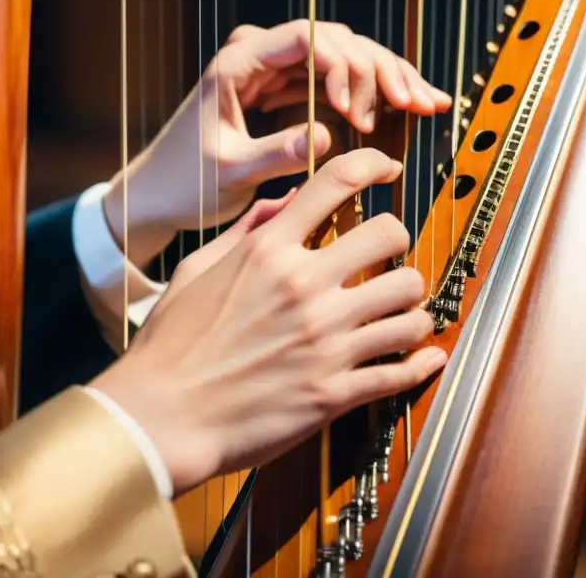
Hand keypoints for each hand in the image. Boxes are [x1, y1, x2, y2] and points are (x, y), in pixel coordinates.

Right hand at [91, 148, 448, 495]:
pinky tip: (426, 356)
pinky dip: (421, 363)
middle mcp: (303, 287)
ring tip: (401, 314)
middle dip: (397, 244)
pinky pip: (402, 370)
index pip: (335, 183)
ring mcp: (324, 341)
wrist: (160, 419)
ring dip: (411, 307)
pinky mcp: (333, 392)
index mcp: (267, 252)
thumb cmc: (170, 346)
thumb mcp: (196, 271)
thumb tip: (284, 201)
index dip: (372, 165)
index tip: (388, 170)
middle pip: (390, 236)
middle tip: (388, 260)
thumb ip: (244, 231)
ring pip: (409, 304)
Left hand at [102, 20, 451, 264]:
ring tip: (427, 103)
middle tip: (409, 107)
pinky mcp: (290, 90)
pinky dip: (375, 93)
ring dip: (388, 78)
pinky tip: (412, 103)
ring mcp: (278, 71)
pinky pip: (340, 81)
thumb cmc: (183, 181)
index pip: (304, 38)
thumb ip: (274, 153)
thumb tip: (327, 140)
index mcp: (237, 63)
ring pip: (347, 57)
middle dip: (377, 71)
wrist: (161, 193)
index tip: (349, 112)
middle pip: (336, 41)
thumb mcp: (227, 171)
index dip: (340, 66)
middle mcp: (261, 56)